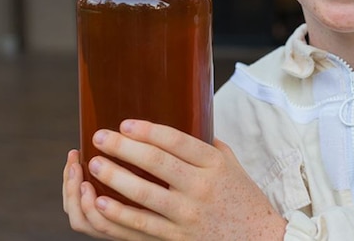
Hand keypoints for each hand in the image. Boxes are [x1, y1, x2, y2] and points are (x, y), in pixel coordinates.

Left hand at [62, 120, 286, 239]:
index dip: (147, 130)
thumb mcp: (231, 165)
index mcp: (213, 164)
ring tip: (95, 164)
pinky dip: (118, 212)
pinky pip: (141, 224)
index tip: (125, 124)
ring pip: (143, 192)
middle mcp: (200, 186)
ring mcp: (187, 214)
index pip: (176, 141)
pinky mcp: (177, 237)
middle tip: (100, 137)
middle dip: (122, 147)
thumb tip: (183, 123)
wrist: (258, 239)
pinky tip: (100, 201)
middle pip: (155, 161)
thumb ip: (207, 146)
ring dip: (114, 176)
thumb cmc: (242, 197)